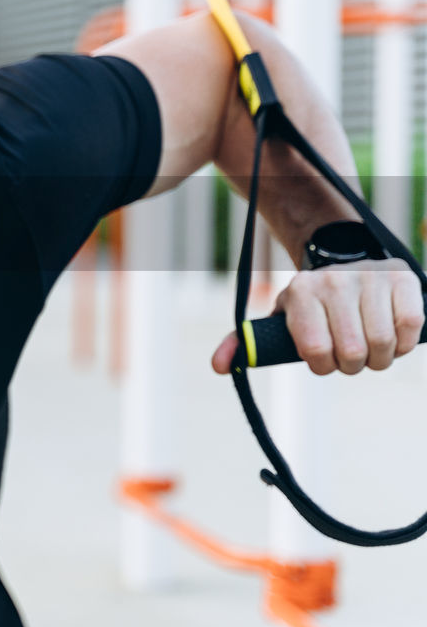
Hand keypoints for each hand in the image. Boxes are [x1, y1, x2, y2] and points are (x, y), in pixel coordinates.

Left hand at [211, 259, 424, 375]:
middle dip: (352, 366)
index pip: (316, 351)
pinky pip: (410, 327)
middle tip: (349, 356)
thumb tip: (218, 367)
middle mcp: (334, 281)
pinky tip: (391, 337)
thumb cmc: (310, 304)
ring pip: (383, 344)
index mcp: (300, 293)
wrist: (343, 259)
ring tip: (370, 350)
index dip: (323, 366)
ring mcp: (370, 278)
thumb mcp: (277, 318)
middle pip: (353, 353)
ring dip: (379, 359)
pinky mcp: (402, 279)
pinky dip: (404, 344)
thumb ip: (245, 343)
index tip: (323, 359)